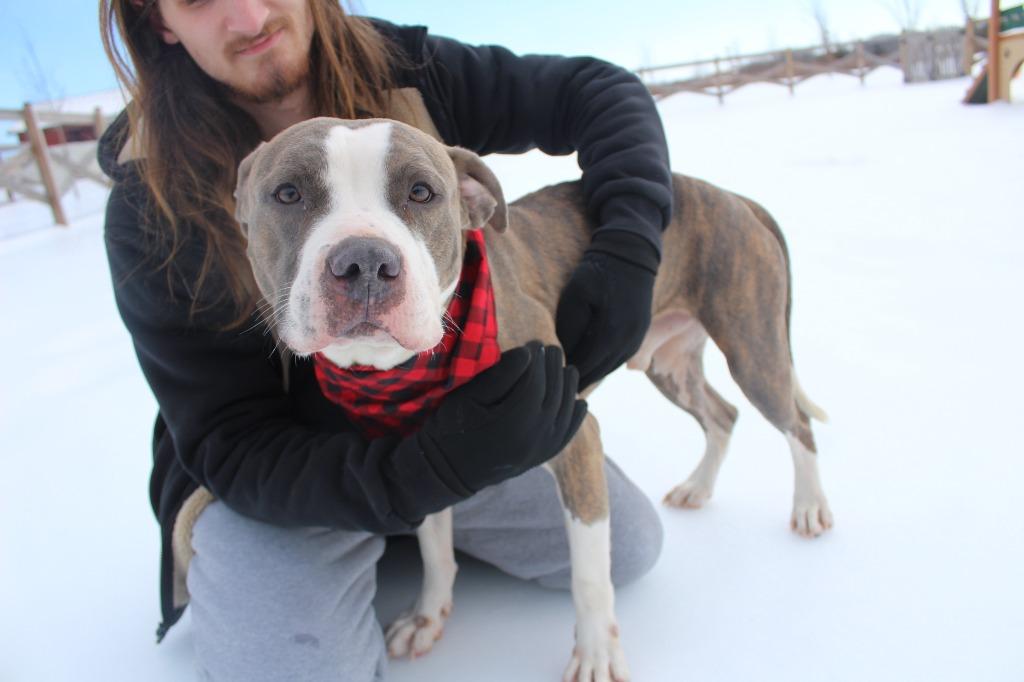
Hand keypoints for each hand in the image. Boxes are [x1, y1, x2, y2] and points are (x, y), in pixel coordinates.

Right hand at [417, 343, 586, 493]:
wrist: (447, 470)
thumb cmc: (452, 427)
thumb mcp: (468, 397)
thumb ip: (500, 375)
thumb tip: (528, 353)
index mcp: (515, 421)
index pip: (537, 382)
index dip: (538, 359)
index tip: (534, 342)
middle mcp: (534, 438)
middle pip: (554, 394)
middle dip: (555, 368)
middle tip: (552, 349)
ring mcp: (541, 450)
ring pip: (565, 413)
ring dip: (568, 389)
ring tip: (566, 369)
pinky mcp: (542, 457)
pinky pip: (566, 435)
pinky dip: (576, 417)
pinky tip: (580, 402)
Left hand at [556, 232, 656, 388]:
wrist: (631, 255)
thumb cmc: (598, 272)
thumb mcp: (576, 295)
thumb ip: (569, 328)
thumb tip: (561, 355)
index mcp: (612, 334)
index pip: (584, 366)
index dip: (565, 375)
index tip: (549, 381)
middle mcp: (629, 342)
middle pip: (598, 371)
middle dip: (577, 379)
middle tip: (556, 387)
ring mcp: (638, 339)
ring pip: (610, 367)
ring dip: (591, 373)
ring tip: (569, 379)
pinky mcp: (641, 334)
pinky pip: (619, 358)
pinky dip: (603, 363)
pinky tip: (588, 364)